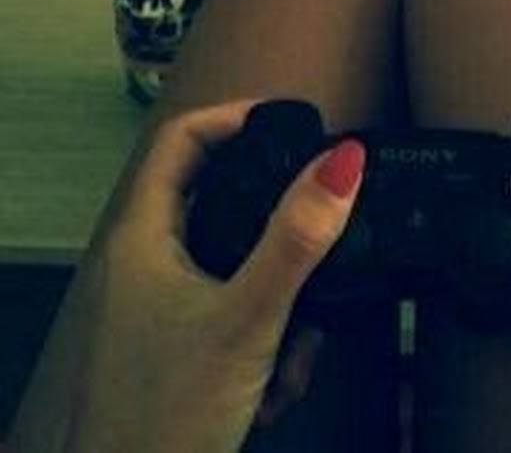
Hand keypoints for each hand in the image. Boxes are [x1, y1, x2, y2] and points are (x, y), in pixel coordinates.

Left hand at [8, 101, 364, 452]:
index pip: (181, 140)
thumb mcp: (247, 317)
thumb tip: (343, 162)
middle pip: (220, 202)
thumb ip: (298, 238)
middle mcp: (145, 264)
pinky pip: (232, 312)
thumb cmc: (161, 417)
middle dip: (278, 226)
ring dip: (281, 298)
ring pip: (237, 267)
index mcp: (143, 237)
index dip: (233, 116)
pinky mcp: (177, 344)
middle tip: (318, 228)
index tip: (288, 119)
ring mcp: (159, 307)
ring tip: (298, 342)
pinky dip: (265, 335)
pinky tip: (278, 379)